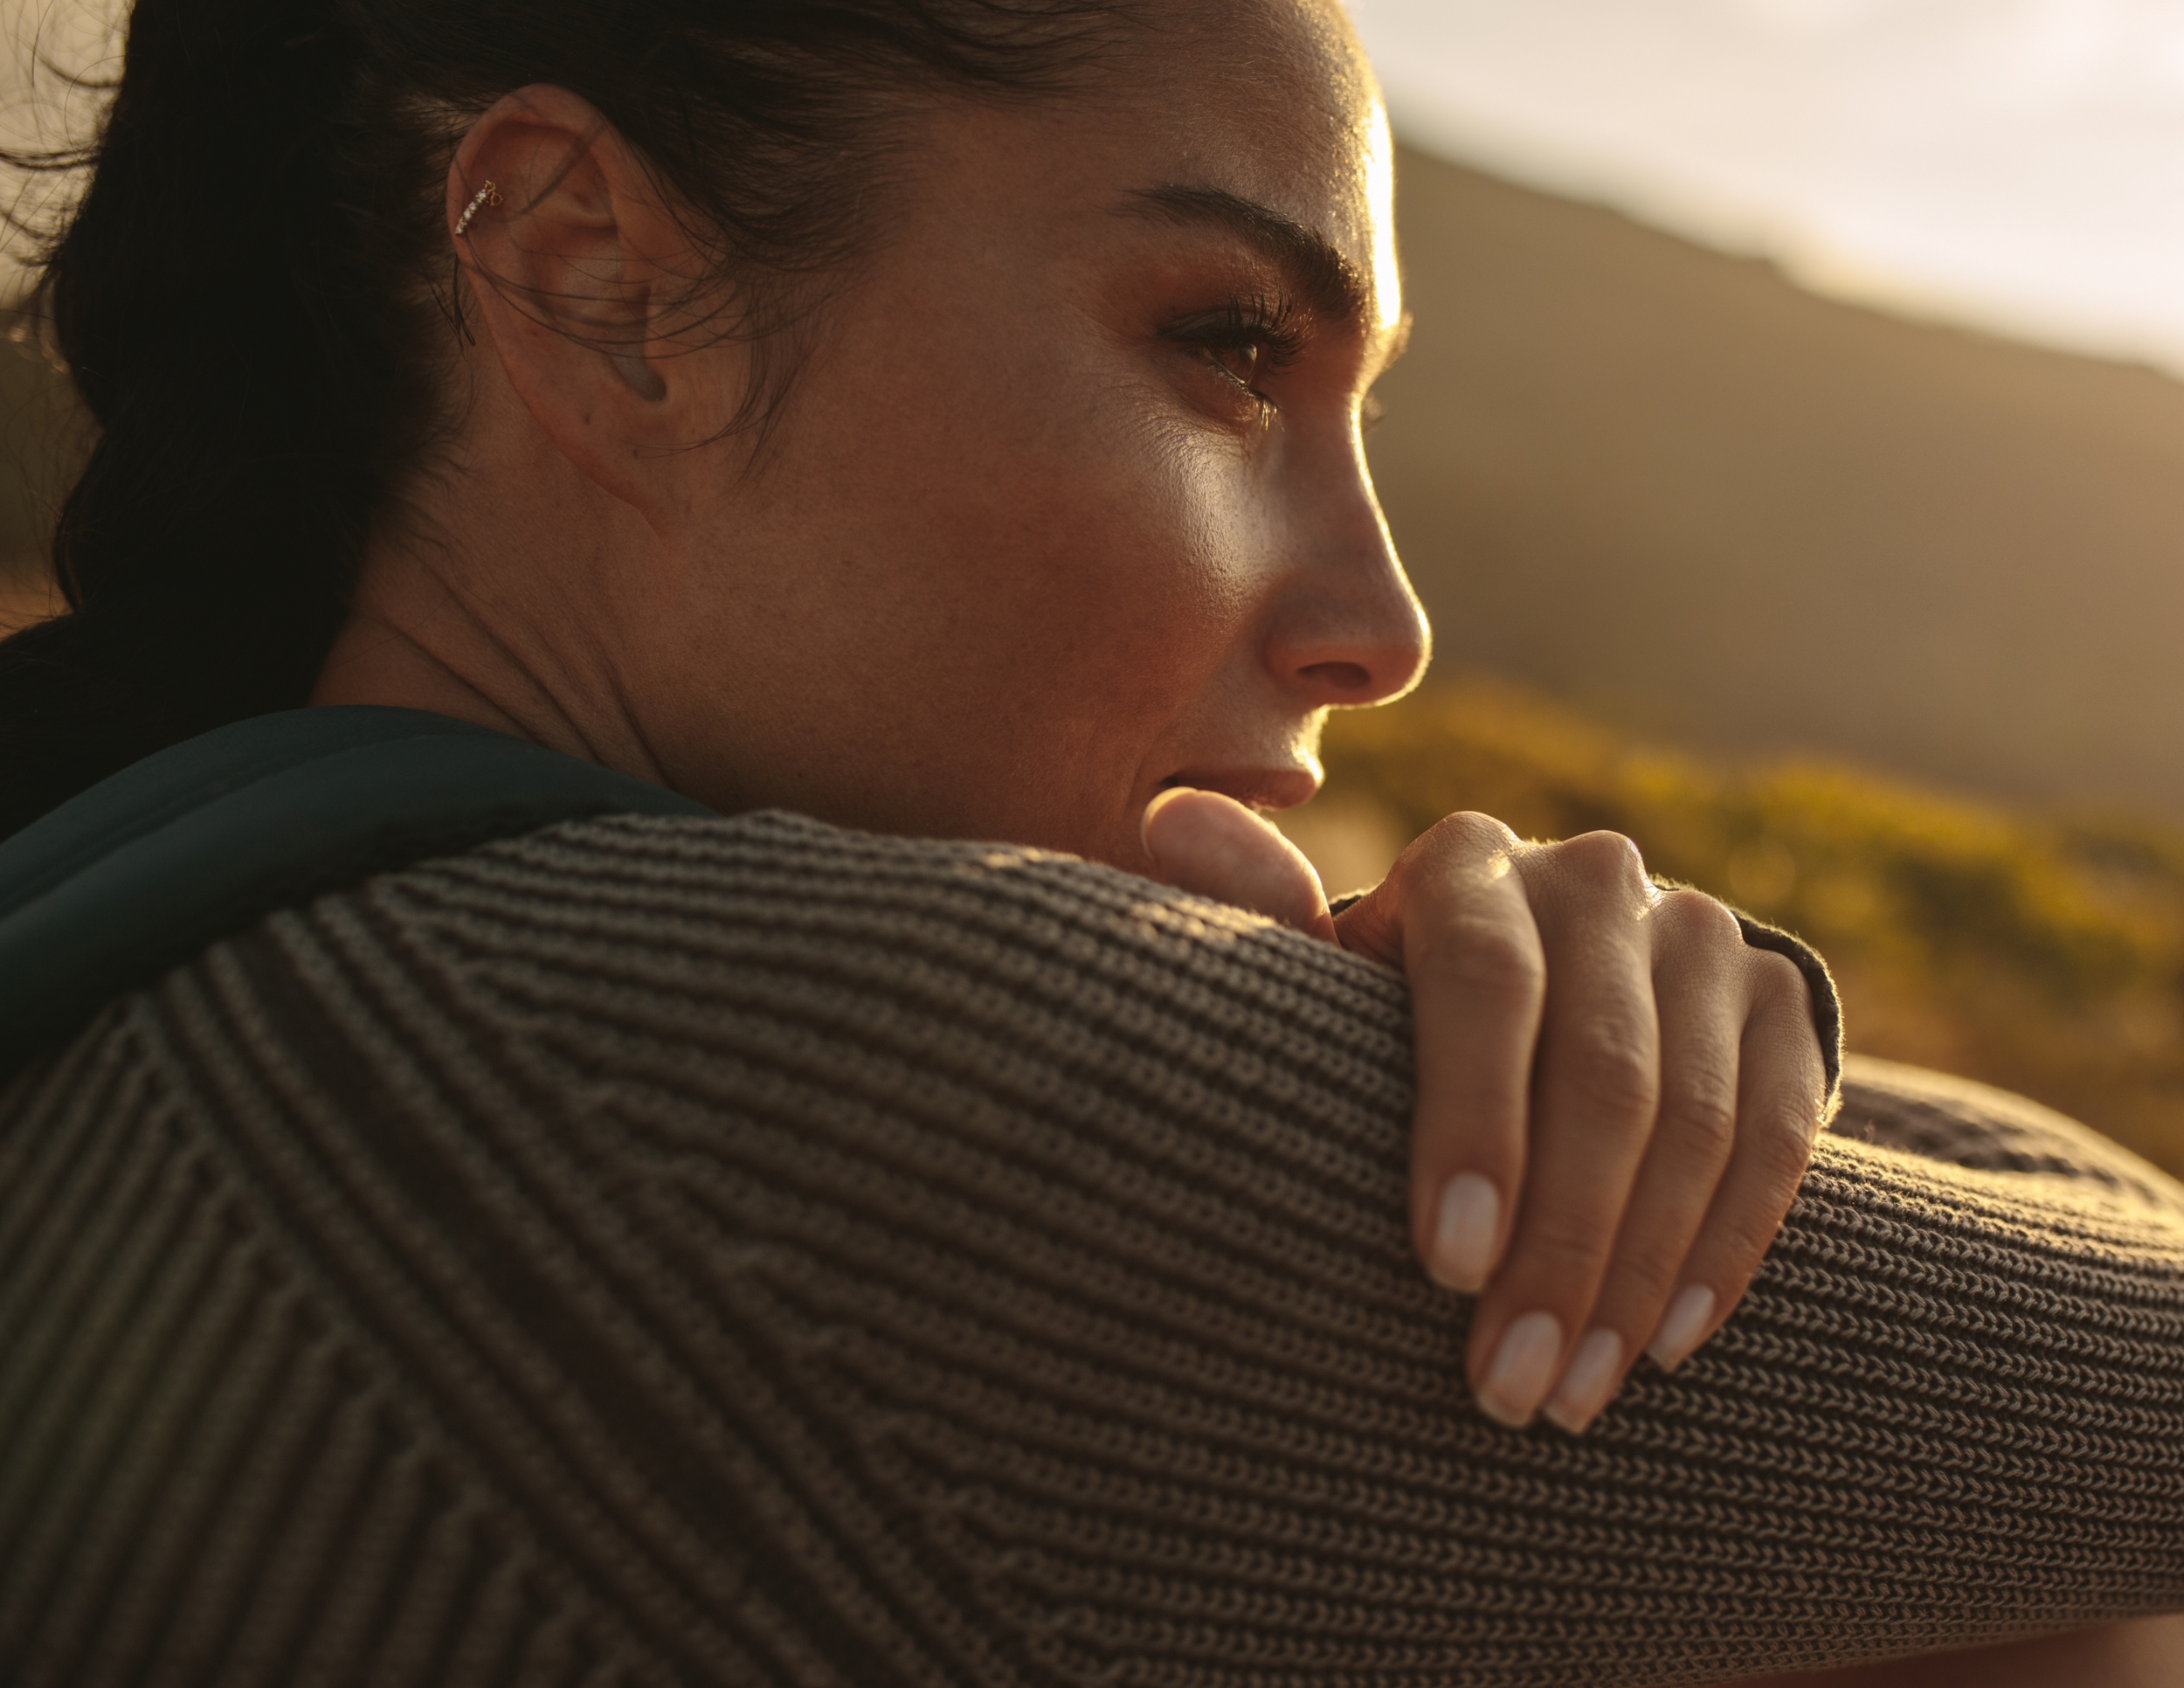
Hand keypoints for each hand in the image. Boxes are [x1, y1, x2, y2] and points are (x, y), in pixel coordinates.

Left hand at [1142, 789, 1829, 1434]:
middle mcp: (1594, 877)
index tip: (1444, 1270)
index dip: (1475, 1127)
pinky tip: (1666, 1342)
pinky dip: (1728, 1245)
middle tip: (1509, 1388)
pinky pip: (1779, 1132)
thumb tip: (1176, 821)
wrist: (1540, 990)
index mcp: (1466, 864)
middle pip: (1601, 1069)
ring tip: (1573, 1395)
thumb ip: (1258, 915)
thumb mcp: (1324, 978)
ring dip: (1636, 1273)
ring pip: (1696, 1116)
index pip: (1485, 985)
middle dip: (1557, 1248)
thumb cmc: (1388, 1014)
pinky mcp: (1779, 995)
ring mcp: (1699, 931)